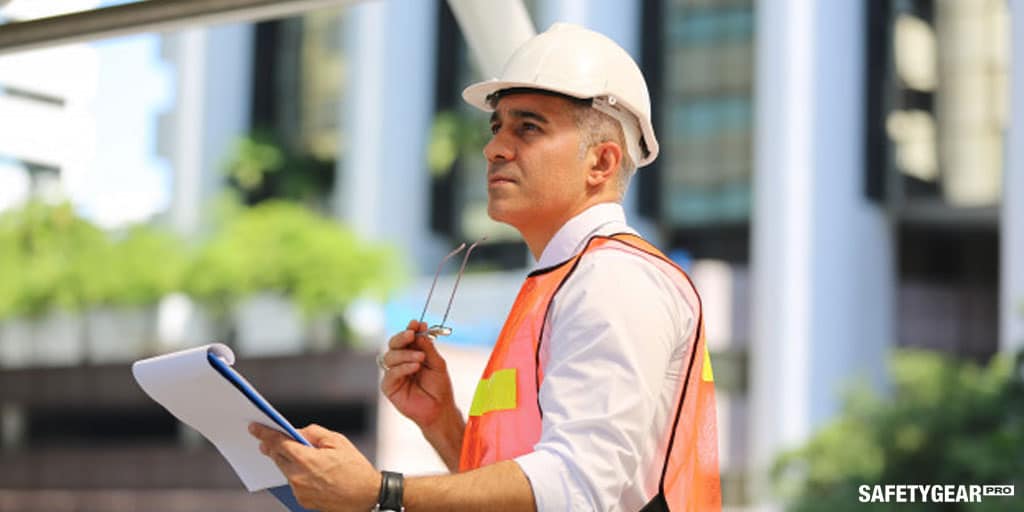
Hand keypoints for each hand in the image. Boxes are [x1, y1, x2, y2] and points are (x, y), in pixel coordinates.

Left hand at [250, 422, 378, 511]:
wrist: (366, 497)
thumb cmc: (356, 470)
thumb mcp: (338, 441)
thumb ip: (314, 433)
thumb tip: (297, 432)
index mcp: (306, 460)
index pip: (278, 443)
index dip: (264, 433)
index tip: (254, 428)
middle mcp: (298, 477)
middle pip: (277, 457)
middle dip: (272, 447)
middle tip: (268, 439)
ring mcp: (299, 491)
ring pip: (285, 470)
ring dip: (286, 460)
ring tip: (295, 453)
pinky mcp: (302, 500)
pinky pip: (293, 482)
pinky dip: (296, 473)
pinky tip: (307, 469)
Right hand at [380, 319, 457, 429]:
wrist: (440, 409)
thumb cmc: (439, 387)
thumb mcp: (437, 363)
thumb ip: (427, 348)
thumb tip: (419, 330)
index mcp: (411, 354)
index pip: (406, 338)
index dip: (410, 329)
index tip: (417, 324)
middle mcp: (400, 362)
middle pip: (393, 343)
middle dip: (402, 337)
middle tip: (412, 334)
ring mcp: (394, 373)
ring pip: (390, 356)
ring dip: (405, 354)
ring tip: (420, 358)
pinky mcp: (389, 387)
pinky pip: (391, 373)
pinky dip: (403, 367)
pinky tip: (415, 367)